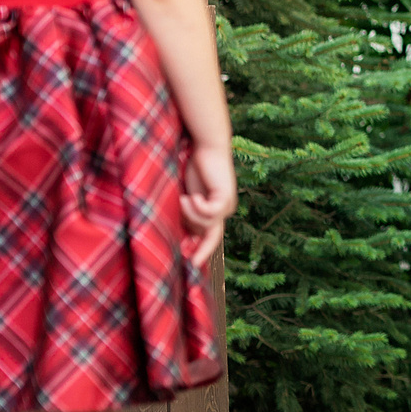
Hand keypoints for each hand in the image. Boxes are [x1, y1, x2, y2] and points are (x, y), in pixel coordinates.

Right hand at [180, 140, 235, 267]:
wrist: (207, 147)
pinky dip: (195, 206)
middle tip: (191, 264)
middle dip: (203, 251)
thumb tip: (183, 235)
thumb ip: (188, 213)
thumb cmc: (196, 168)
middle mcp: (225, 210)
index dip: (201, 250)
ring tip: (183, 198)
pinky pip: (208, 213)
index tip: (190, 264)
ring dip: (189, 214)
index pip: (211, 236)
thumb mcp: (189, 196)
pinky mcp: (226, 198)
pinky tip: (191, 195)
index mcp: (217, 210)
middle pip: (213, 237)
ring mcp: (228, 205)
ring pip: (206, 224)